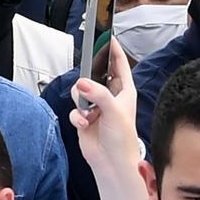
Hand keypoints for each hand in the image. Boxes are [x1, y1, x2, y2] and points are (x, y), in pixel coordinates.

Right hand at [68, 37, 139, 173]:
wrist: (111, 163)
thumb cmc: (122, 139)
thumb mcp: (114, 111)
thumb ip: (98, 94)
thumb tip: (81, 83)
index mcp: (124, 91)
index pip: (118, 65)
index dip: (113, 50)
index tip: (107, 36)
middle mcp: (110, 97)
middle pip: (95, 76)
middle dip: (88, 78)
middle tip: (85, 78)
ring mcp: (96, 107)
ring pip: (81, 92)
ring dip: (81, 103)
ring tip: (88, 113)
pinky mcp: (84, 118)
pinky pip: (74, 110)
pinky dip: (77, 117)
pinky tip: (84, 124)